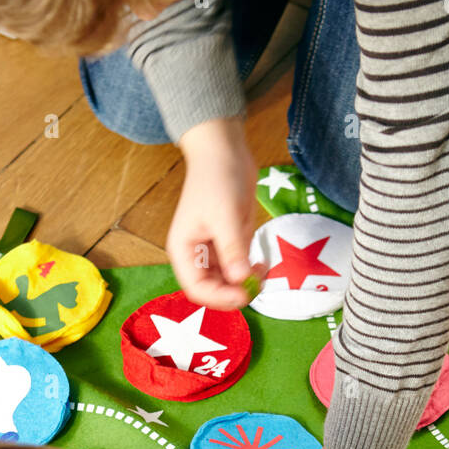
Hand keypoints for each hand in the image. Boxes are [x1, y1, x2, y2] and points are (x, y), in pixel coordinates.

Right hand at [168, 116, 267, 308]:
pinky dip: (251, 271)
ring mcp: (214, 251)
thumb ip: (232, 249)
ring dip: (246, 284)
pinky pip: (239, 268)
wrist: (225, 151)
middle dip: (235, 292)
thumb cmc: (217, 180)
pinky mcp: (229, 244)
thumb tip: (240, 280)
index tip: (244, 294)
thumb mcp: (225, 215)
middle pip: (213, 290)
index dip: (219, 298)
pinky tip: (264, 264)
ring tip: (264, 272)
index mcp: (184, 251)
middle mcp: (196, 255)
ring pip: (228, 282)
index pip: (197, 289)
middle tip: (258, 285)